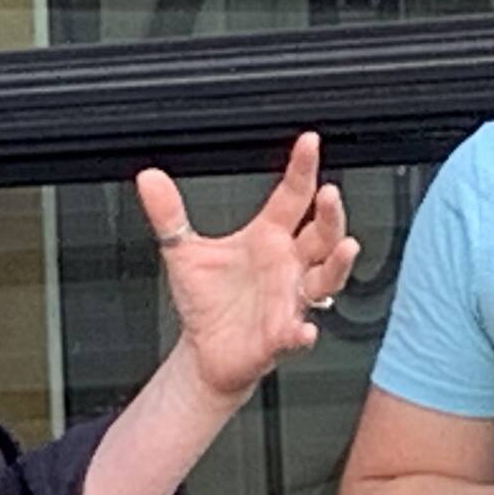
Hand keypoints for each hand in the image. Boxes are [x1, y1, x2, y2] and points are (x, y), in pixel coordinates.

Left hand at [135, 132, 359, 400]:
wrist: (204, 351)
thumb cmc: (206, 301)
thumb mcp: (183, 253)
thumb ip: (169, 215)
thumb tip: (148, 178)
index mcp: (269, 237)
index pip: (292, 196)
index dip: (303, 169)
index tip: (309, 143)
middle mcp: (287, 265)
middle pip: (322, 233)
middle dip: (330, 215)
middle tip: (329, 194)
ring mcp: (290, 299)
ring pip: (326, 278)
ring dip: (337, 264)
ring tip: (345, 247)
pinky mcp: (281, 335)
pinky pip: (298, 332)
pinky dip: (303, 331)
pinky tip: (303, 329)